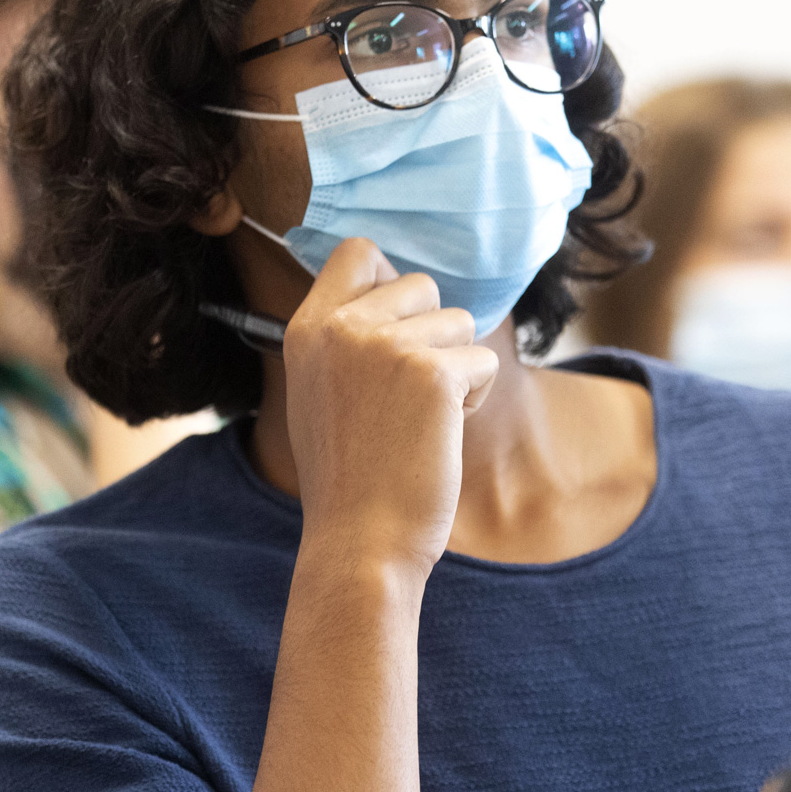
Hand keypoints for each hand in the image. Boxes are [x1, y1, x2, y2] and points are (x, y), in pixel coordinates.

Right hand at [282, 238, 496, 572]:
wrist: (360, 540)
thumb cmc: (349, 477)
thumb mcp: (319, 393)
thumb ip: (348, 341)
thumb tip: (400, 297)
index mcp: (307, 328)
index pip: (357, 252)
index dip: (390, 281)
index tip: (396, 329)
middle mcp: (342, 327)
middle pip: (420, 285)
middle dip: (432, 334)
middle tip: (410, 396)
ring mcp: (386, 346)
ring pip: (459, 322)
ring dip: (456, 368)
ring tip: (422, 420)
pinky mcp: (433, 373)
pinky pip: (484, 361)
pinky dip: (476, 397)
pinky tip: (442, 435)